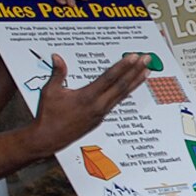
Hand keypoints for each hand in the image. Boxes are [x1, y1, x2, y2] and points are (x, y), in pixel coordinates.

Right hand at [29, 52, 148, 153]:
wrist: (48, 139)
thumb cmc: (48, 116)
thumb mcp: (50, 91)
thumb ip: (57, 73)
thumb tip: (57, 57)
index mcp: (86, 97)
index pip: (109, 78)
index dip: (123, 66)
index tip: (134, 57)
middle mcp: (97, 106)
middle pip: (121, 85)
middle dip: (136, 71)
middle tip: (147, 59)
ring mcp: (101, 113)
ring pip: (122, 95)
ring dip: (135, 82)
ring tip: (146, 71)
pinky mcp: (100, 119)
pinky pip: (117, 102)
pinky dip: (126, 92)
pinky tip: (132, 86)